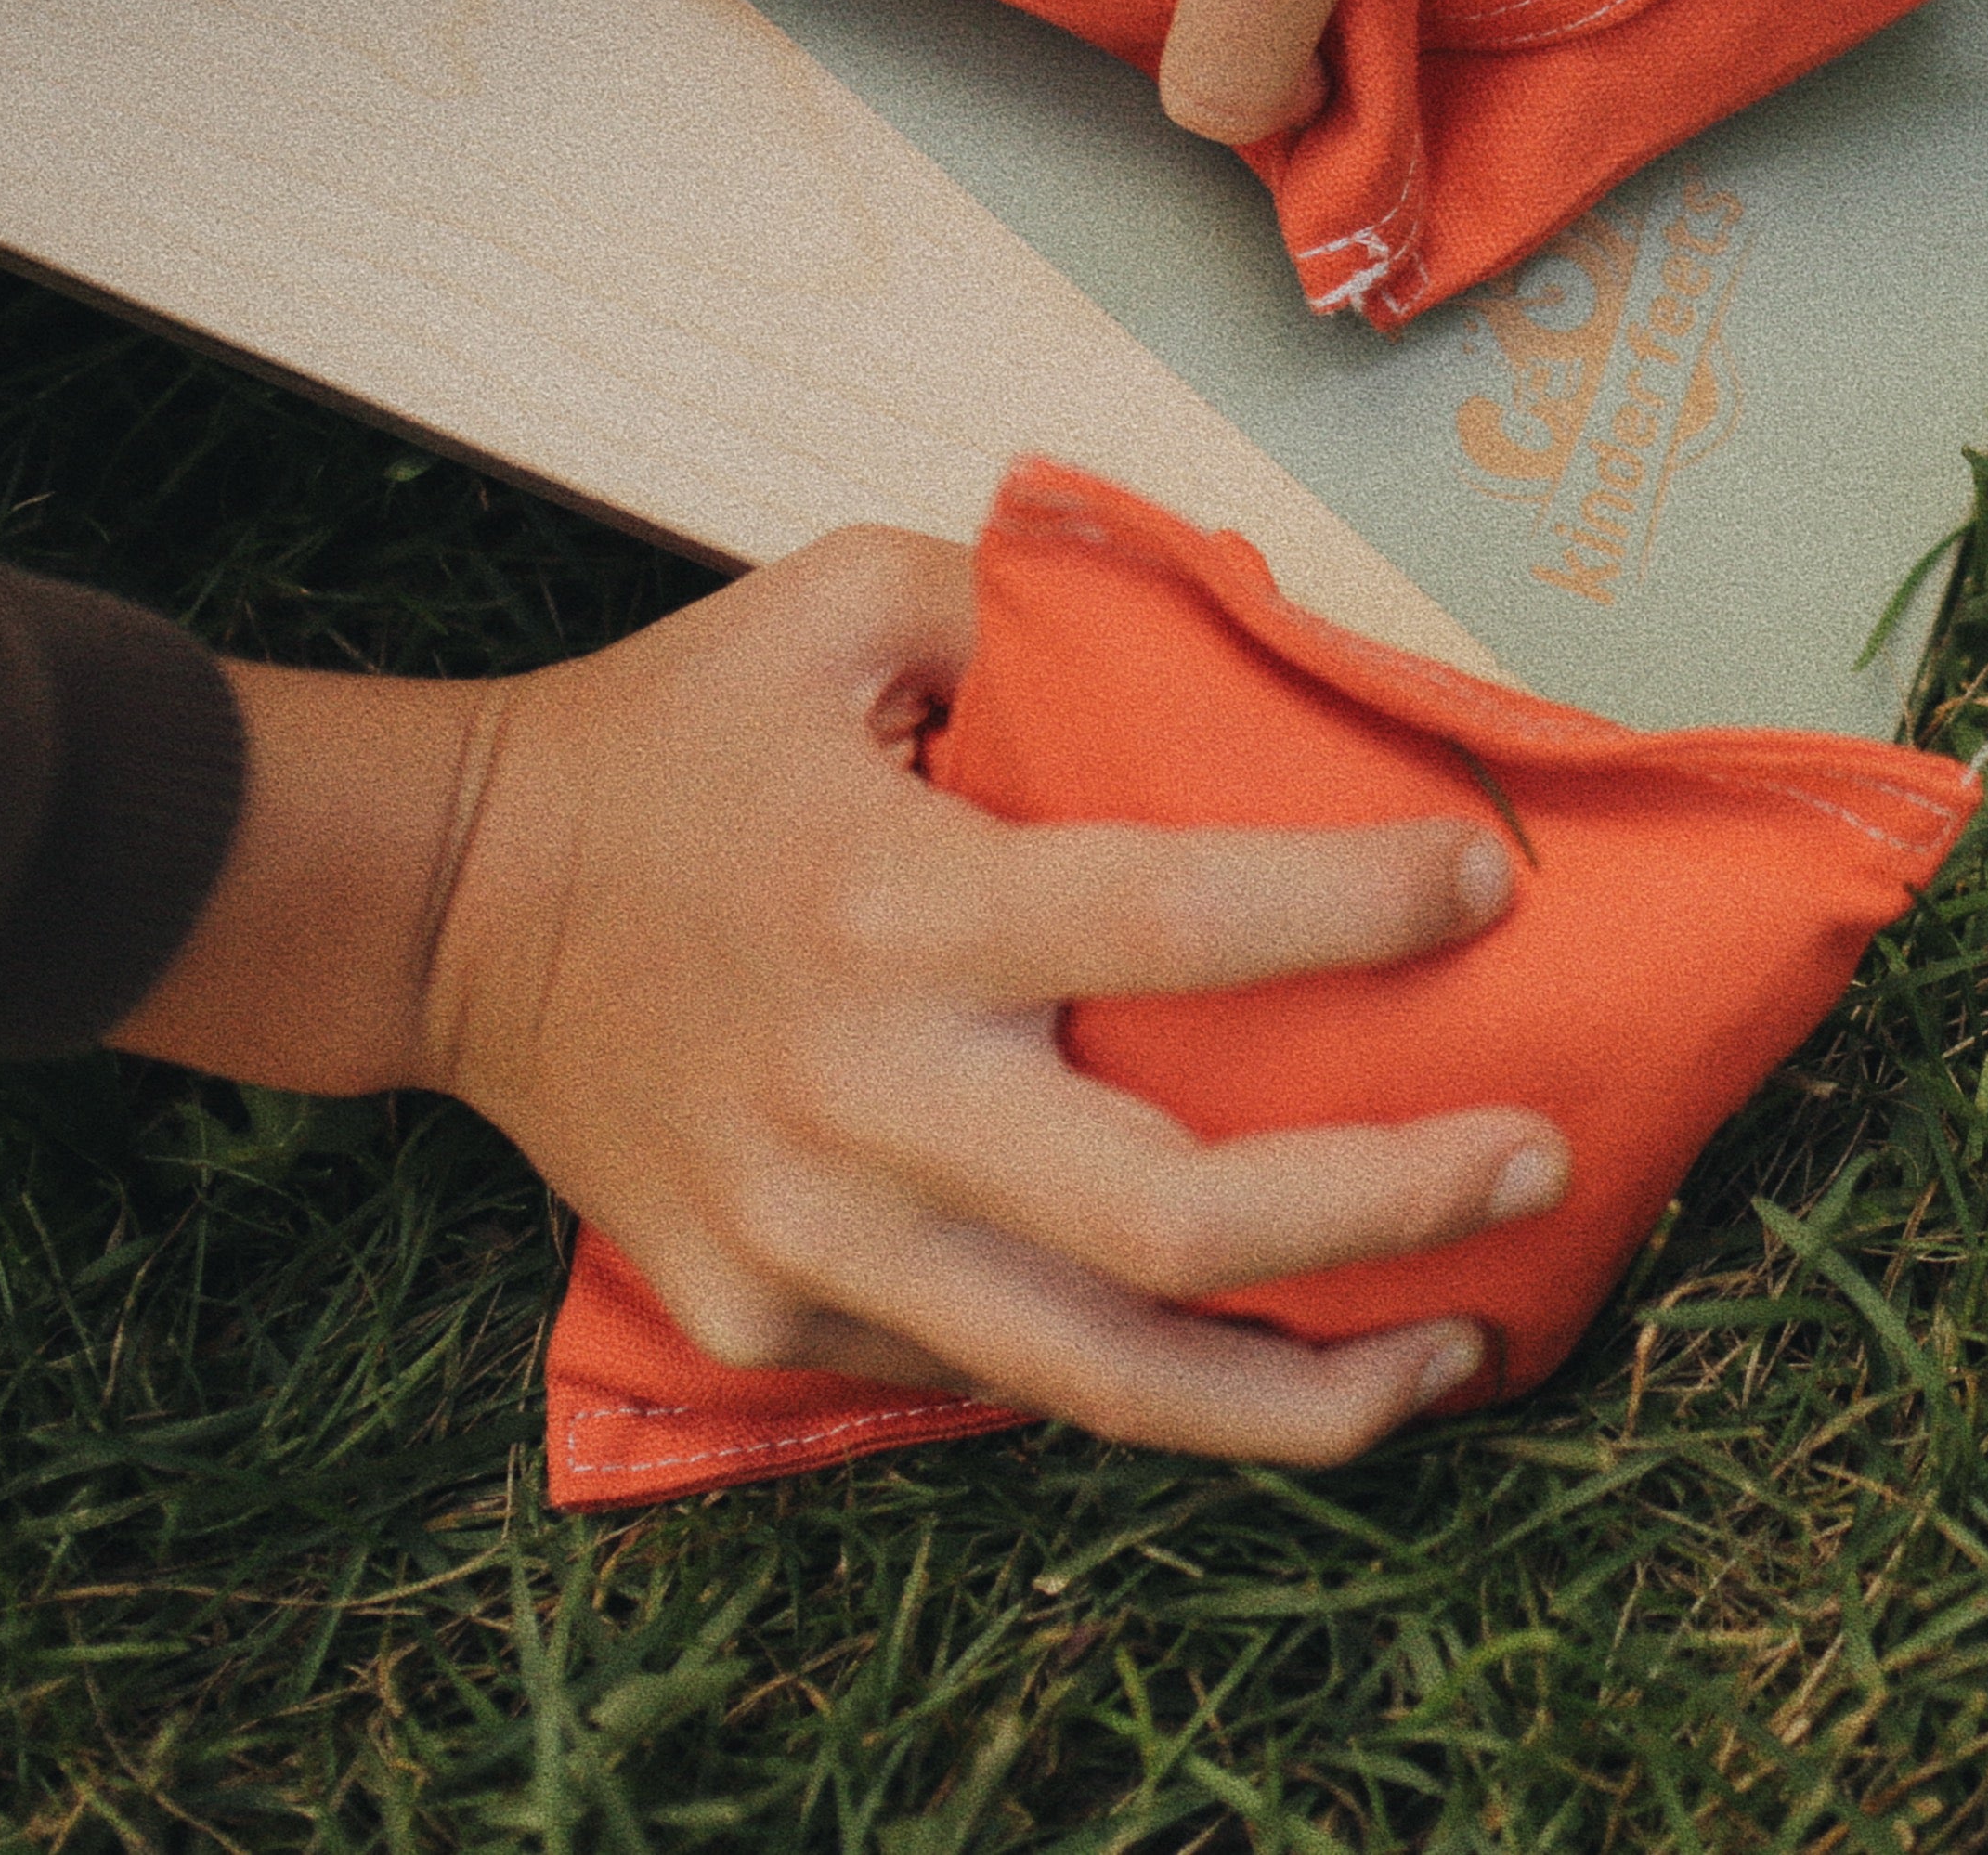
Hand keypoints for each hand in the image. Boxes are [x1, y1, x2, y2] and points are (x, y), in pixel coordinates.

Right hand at [113, 531, 1570, 1464]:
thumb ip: (1038, 603)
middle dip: (1392, 1204)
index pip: (1175, 921)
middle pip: (1177, 1216)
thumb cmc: (673, 736)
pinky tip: (1275, 1349)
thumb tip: (1239, 624)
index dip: (1354, 912)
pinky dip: (1152, 1378)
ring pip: (1100, 1377)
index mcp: (895, 902)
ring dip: (1309, 1386)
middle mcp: (862, 1095)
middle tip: (1541, 1157)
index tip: (1488, 880)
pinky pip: (995, 1375)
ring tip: (1466, 1342)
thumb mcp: (843, 601)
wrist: (446, 910)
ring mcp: (811, 1240)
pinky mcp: (772, 1321)